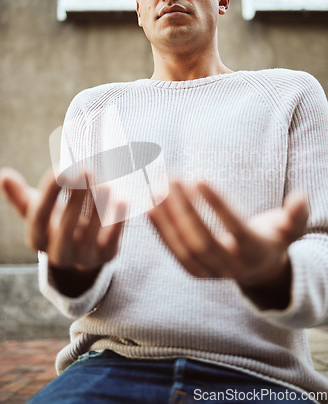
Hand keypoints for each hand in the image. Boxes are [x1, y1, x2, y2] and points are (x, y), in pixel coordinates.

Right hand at [0, 167, 125, 294]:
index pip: (38, 216)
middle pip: (65, 226)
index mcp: (37, 239)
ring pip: (91, 233)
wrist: (82, 248)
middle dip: (76, 197)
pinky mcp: (106, 257)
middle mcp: (58, 254)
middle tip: (86, 170)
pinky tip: (122, 199)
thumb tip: (3, 175)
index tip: (60, 168)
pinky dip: (117, 220)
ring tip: (105, 181)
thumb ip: (20, 195)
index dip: (49, 192)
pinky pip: (112, 240)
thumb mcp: (37, 209)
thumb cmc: (56, 220)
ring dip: (99, 206)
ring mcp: (83, 258)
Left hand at [148, 181, 307, 308]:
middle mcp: (231, 266)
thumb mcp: (289, 228)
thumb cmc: (272, 239)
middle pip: (202, 238)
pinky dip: (159, 229)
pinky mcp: (194, 272)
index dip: (217, 203)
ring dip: (166, 216)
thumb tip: (301, 196)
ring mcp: (210, 272)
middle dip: (183, 207)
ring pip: (183, 245)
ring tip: (154, 186)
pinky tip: (148, 205)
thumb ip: (296, 214)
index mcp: (254, 251)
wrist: (258, 270)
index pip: (234, 226)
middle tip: (169, 177)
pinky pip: (173, 250)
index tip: (198, 177)